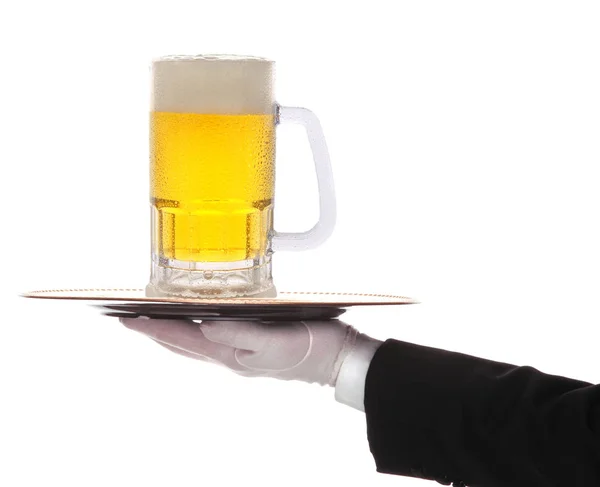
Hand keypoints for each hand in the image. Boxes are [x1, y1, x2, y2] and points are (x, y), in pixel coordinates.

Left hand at [120, 318, 370, 386]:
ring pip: (195, 343)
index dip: (155, 329)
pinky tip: (199, 324)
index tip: (129, 320)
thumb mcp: (273, 341)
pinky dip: (196, 331)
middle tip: (132, 321)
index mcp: (231, 354)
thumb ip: (238, 335)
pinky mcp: (253, 344)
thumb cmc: (308, 349)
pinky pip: (213, 339)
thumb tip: (204, 327)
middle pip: (183, 344)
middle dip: (156, 332)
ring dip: (173, 333)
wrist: (335, 360)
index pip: (184, 338)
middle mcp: (231, 355)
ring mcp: (241, 352)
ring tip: (155, 323)